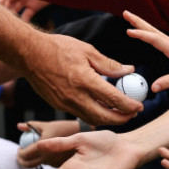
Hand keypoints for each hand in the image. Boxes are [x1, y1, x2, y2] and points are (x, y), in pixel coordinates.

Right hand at [0, 0, 49, 21]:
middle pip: (8, 1)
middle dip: (5, 7)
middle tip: (4, 13)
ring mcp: (26, 0)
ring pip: (15, 9)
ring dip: (12, 14)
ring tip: (11, 19)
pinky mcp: (34, 7)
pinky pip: (26, 15)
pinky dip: (23, 20)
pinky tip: (22, 24)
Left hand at [17, 120, 79, 167]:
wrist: (84, 135)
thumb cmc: (64, 127)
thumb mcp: (47, 125)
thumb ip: (31, 126)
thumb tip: (19, 126)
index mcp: (41, 147)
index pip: (24, 155)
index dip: (19, 153)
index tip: (20, 148)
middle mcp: (47, 158)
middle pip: (28, 164)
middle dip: (22, 160)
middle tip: (23, 154)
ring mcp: (54, 163)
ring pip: (39, 165)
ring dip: (34, 160)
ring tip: (37, 152)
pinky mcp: (61, 166)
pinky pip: (49, 165)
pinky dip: (46, 160)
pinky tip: (49, 154)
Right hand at [21, 32, 142, 125]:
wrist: (28, 53)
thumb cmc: (58, 48)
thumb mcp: (87, 51)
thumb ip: (109, 64)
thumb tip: (129, 70)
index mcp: (85, 81)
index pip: (113, 99)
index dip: (129, 106)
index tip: (140, 106)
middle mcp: (75, 96)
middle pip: (104, 117)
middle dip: (122, 119)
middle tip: (132, 114)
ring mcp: (65, 103)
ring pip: (92, 120)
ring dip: (108, 120)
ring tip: (120, 114)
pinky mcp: (58, 105)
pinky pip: (80, 115)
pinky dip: (93, 115)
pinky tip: (101, 109)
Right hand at [124, 10, 168, 91]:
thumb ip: (168, 82)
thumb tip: (153, 87)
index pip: (154, 38)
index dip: (141, 34)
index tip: (128, 31)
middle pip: (152, 30)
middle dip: (138, 21)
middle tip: (125, 13)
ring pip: (155, 32)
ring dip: (142, 26)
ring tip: (131, 20)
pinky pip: (158, 38)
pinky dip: (149, 33)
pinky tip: (146, 34)